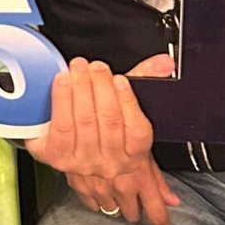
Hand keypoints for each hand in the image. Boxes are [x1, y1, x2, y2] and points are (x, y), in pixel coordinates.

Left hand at [27, 54, 180, 224]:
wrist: (75, 157)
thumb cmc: (104, 130)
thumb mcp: (127, 107)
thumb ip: (145, 81)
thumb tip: (164, 63)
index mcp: (134, 153)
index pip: (137, 129)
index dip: (127, 101)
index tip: (119, 79)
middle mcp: (111, 162)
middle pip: (109, 120)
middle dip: (101, 86)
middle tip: (95, 67)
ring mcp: (85, 162)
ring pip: (85, 121)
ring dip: (81, 88)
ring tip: (79, 69)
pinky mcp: (60, 157)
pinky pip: (62, 126)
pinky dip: (62, 99)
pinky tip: (63, 83)